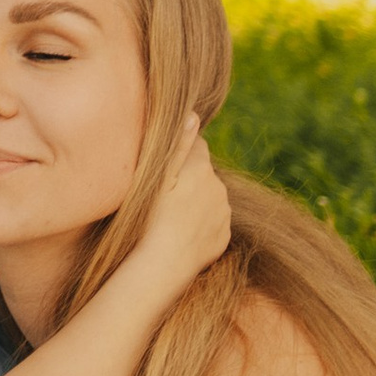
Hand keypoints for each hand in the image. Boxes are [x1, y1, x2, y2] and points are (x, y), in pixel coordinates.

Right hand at [135, 122, 231, 288]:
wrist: (165, 262)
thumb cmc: (152, 216)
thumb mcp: (157, 175)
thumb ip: (178, 143)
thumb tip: (193, 113)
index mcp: (200, 167)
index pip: (197, 145)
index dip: (181, 153)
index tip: (165, 167)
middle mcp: (218, 186)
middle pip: (203, 173)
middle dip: (189, 178)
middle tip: (164, 196)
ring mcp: (223, 213)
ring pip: (209, 198)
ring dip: (196, 202)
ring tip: (171, 218)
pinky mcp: (223, 237)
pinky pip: (212, 224)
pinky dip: (199, 226)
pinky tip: (181, 234)